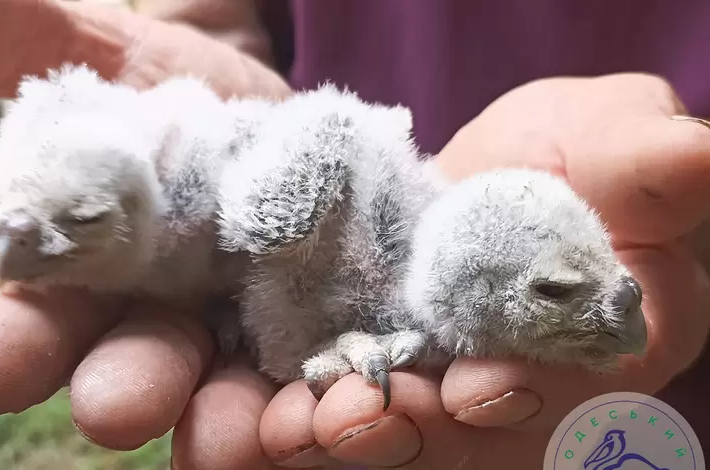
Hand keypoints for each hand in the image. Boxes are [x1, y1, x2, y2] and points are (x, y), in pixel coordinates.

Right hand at [0, 1, 292, 467]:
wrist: (304, 140)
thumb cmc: (188, 108)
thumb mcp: (111, 60)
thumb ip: (10, 36)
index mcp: (50, 241)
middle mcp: (111, 309)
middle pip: (56, 338)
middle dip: (18, 352)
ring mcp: (200, 342)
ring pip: (165, 378)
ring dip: (141, 393)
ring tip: (120, 408)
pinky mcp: (284, 358)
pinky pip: (274, 394)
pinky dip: (272, 411)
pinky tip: (273, 418)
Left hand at [256, 73, 709, 467]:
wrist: (515, 170)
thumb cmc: (593, 154)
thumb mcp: (628, 145)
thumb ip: (655, 167)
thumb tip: (699, 158)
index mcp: (588, 348)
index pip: (562, 384)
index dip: (521, 393)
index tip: (473, 390)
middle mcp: (507, 383)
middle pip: (459, 428)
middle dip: (404, 432)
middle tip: (341, 425)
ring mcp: (432, 377)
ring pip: (389, 421)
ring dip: (337, 433)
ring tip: (285, 428)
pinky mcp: (369, 354)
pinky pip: (334, 385)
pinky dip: (296, 399)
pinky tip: (253, 403)